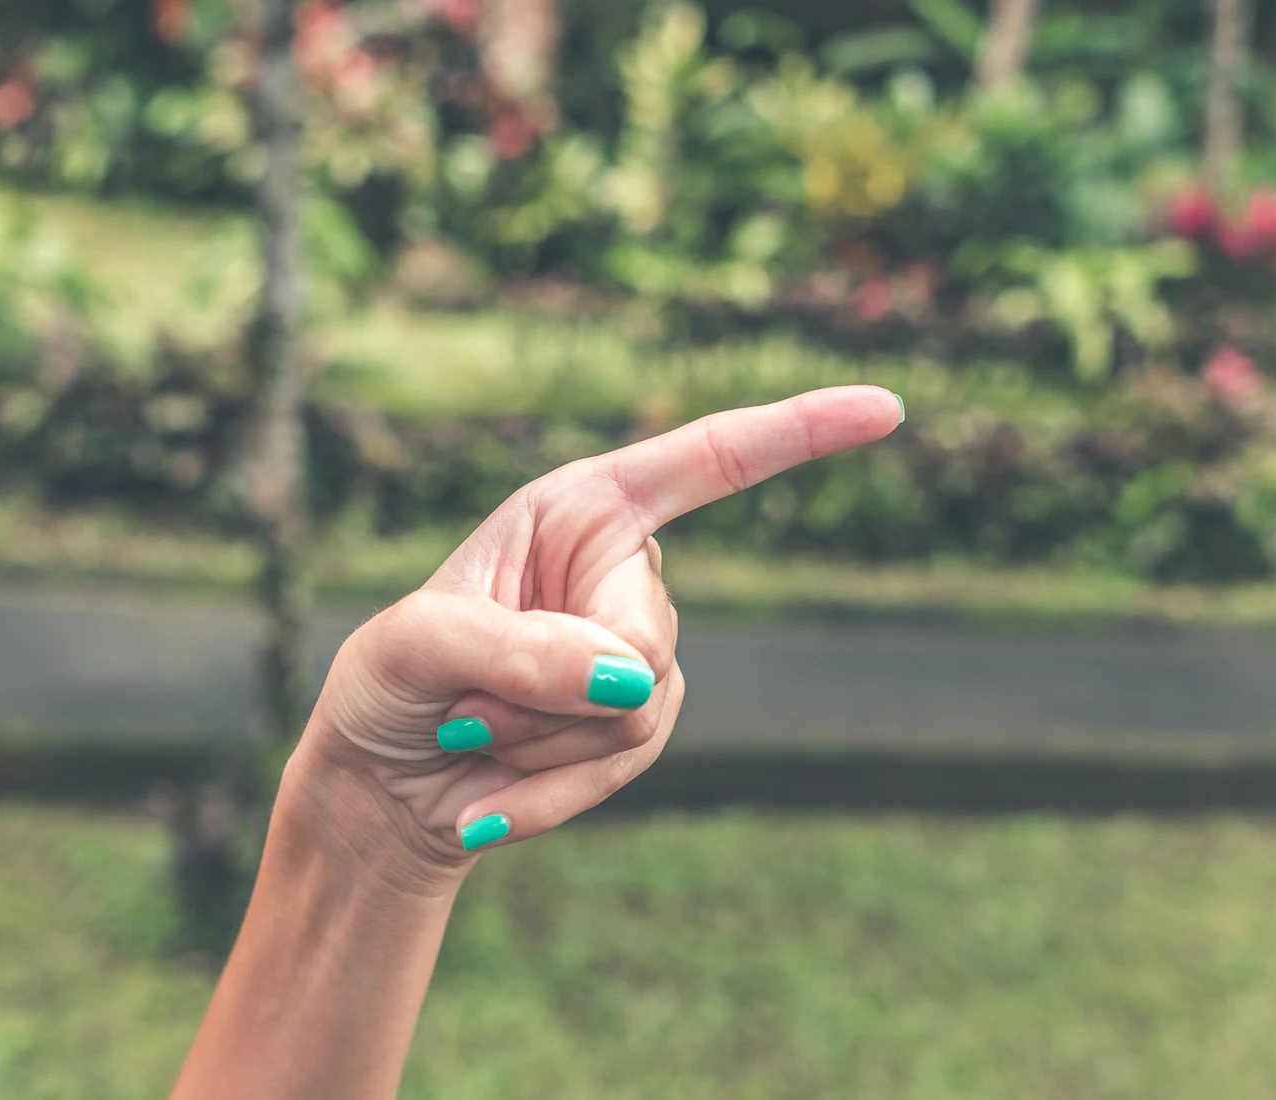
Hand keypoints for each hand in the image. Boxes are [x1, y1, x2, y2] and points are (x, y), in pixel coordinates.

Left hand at [288, 386, 902, 870]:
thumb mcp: (414, 646)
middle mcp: (621, 571)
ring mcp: (639, 652)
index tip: (887, 408)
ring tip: (476, 732)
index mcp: (580, 508)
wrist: (387, 783)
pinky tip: (489, 799)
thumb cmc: (387, 685)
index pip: (707, 460)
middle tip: (469, 702)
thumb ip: (515, 650)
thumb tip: (633, 678)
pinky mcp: (641, 722)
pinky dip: (552, 792)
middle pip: (648, 636)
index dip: (800, 431)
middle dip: (557, 687)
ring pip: (643, 708)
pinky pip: (630, 761)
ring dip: (545, 741)